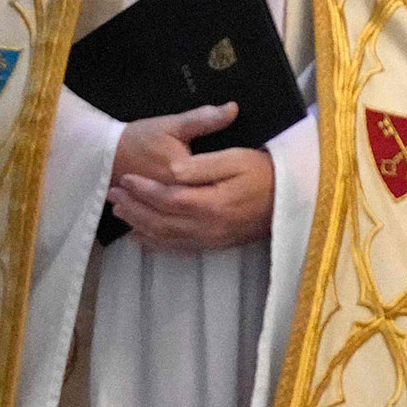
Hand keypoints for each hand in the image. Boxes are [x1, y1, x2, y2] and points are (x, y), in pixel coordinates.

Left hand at [106, 103, 274, 249]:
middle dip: (134, 207)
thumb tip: (172, 169)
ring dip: (139, 225)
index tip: (125, 178)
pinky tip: (142, 237)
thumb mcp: (237, 158)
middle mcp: (209, 227)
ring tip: (120, 211)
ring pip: (166, 237)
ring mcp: (212, 239)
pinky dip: (156, 243)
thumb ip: (203, 164)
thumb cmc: (265, 173)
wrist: (294, 198)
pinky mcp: (216, 244)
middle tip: (113, 193)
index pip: (167, 198)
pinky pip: (179, 248)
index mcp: (212, 203)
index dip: (143, 190)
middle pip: (161, 221)